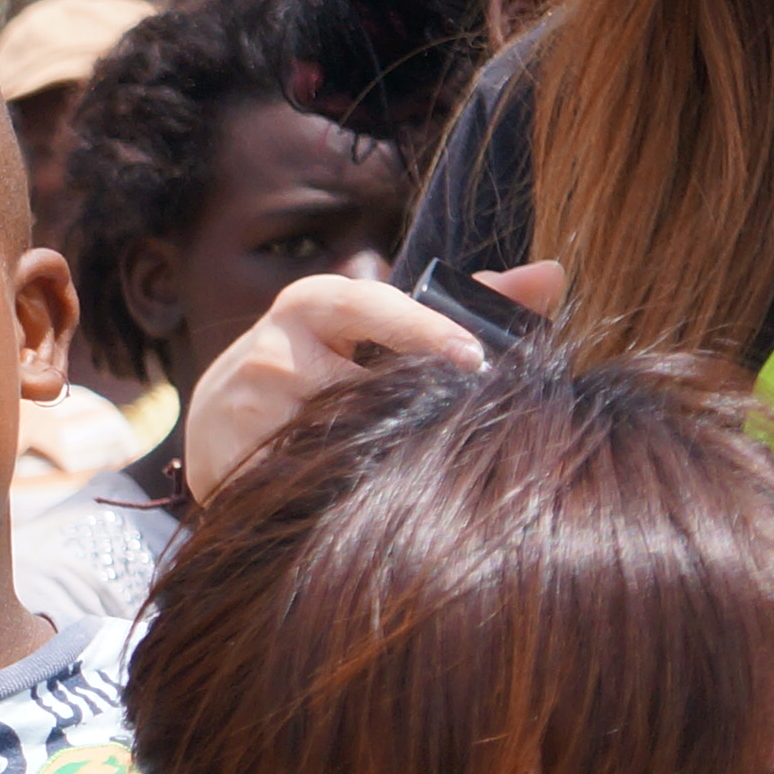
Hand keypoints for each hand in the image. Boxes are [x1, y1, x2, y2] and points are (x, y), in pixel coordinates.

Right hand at [176, 262, 562, 500]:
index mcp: (313, 304)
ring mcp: (243, 405)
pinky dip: (333, 490)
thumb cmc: (321, 371)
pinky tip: (357, 499)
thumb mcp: (381, 330)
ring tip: (409, 473)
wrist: (219, 426)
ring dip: (372, 456)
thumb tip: (553, 274)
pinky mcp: (226, 458)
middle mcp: (271, 347)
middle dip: (406, 409)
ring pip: (329, 435)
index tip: (475, 361)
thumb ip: (467, 306)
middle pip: (357, 380)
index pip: (372, 306)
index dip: (424, 333)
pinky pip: (296, 478)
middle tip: (456, 433)